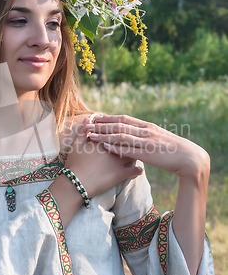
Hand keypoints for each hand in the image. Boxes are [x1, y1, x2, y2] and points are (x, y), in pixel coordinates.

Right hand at [63, 121, 143, 198]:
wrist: (76, 183)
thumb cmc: (74, 164)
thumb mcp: (76, 145)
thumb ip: (82, 131)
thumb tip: (88, 118)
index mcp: (104, 140)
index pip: (116, 131)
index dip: (120, 130)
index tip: (122, 131)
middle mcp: (114, 149)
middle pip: (128, 141)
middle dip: (131, 140)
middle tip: (133, 141)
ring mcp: (119, 161)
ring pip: (134, 154)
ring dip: (136, 153)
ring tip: (136, 154)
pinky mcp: (121, 174)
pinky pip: (135, 171)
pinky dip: (138, 170)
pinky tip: (138, 169)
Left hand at [84, 114, 209, 178]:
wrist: (188, 157)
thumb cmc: (173, 149)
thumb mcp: (157, 139)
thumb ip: (145, 136)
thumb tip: (134, 136)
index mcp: (147, 126)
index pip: (124, 119)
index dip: (108, 117)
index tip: (96, 117)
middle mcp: (145, 131)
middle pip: (119, 125)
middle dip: (101, 124)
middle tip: (87, 124)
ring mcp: (146, 141)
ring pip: (120, 135)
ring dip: (104, 135)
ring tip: (90, 135)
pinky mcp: (147, 153)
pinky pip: (128, 149)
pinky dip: (115, 147)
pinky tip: (104, 146)